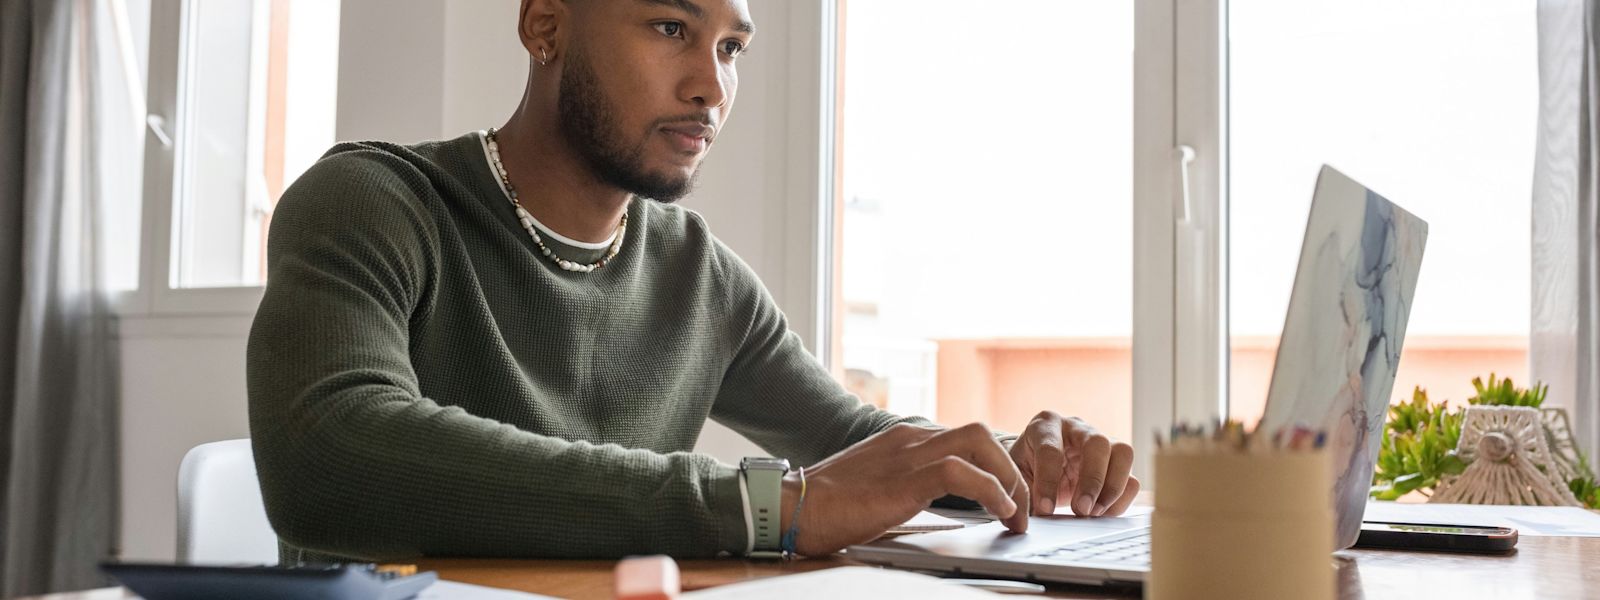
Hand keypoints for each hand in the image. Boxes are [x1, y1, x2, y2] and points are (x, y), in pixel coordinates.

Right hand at [780, 422, 1029, 555]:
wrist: (793, 506)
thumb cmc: (826, 505)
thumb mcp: (875, 486)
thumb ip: (904, 484)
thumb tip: (936, 504)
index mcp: (902, 440)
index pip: (962, 439)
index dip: (992, 465)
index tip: (1006, 496)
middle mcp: (909, 439)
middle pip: (979, 433)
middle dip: (1010, 468)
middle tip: (1020, 506)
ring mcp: (908, 455)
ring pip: (979, 442)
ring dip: (1008, 478)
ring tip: (1016, 513)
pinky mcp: (905, 479)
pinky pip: (962, 472)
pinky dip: (991, 491)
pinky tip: (1000, 512)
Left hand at [1009, 411, 1138, 516]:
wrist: (1037, 463)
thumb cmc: (1025, 467)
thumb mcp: (1016, 474)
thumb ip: (1021, 491)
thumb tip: (1028, 518)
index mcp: (1045, 425)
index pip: (1051, 449)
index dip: (1048, 481)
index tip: (1045, 509)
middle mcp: (1077, 427)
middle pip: (1097, 443)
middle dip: (1091, 480)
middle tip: (1081, 510)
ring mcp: (1102, 441)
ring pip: (1123, 453)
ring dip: (1112, 488)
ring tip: (1094, 513)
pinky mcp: (1117, 462)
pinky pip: (1131, 477)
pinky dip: (1121, 499)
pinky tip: (1103, 514)